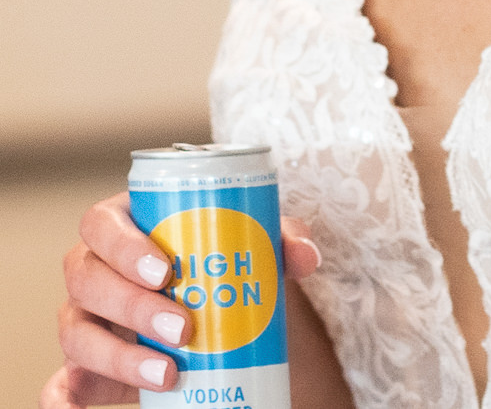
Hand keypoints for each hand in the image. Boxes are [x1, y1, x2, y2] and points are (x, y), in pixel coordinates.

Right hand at [39, 191, 320, 406]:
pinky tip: (78, 404)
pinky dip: (62, 396)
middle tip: (183, 327)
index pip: (102, 224)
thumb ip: (279, 239)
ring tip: (170, 372)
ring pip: (76, 333)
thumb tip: (306, 254)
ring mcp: (85, 319)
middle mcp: (94, 269)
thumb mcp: (251, 245)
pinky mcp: (87, 368)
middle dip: (131, 306)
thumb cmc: (225, 262)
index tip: (167, 270)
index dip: (124, 245)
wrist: (222, 315)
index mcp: (124, 224)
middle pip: (86, 278)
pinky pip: (61, 383)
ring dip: (116, 356)